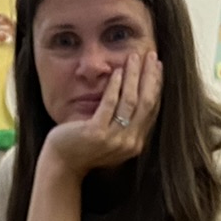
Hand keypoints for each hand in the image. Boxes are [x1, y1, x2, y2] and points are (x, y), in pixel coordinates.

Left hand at [39, 51, 162, 178]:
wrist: (62, 164)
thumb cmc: (83, 147)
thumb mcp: (110, 135)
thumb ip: (124, 122)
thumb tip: (136, 93)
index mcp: (135, 143)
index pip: (152, 109)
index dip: (156, 86)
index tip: (157, 67)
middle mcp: (129, 143)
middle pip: (146, 103)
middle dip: (149, 76)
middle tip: (151, 55)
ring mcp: (113, 139)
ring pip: (130, 101)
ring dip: (133, 76)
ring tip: (134, 57)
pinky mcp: (96, 133)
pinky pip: (109, 104)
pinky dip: (115, 86)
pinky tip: (116, 71)